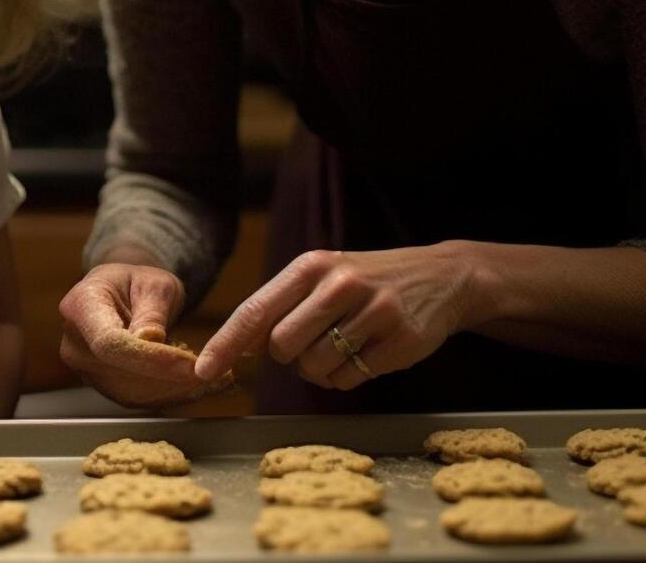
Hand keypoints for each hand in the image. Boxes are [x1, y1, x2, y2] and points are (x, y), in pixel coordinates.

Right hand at [58, 262, 206, 407]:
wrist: (123, 296)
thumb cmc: (139, 283)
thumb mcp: (154, 284)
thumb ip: (152, 311)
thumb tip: (149, 339)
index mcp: (81, 305)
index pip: (111, 342)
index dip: (150, 359)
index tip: (191, 365)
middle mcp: (74, 342)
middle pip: (121, 371)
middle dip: (172, 377)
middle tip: (220, 373)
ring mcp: (85, 369)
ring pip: (132, 392)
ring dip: (176, 390)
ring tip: (216, 380)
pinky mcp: (103, 386)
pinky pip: (137, 399)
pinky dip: (171, 396)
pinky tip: (197, 386)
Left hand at [195, 243, 482, 390]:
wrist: (442, 277)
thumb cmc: (368, 281)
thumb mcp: (325, 275)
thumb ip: (284, 304)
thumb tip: (238, 346)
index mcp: (312, 266)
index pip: (255, 311)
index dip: (226, 344)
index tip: (203, 370)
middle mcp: (339, 285)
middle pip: (282, 348)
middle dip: (290, 357)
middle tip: (315, 340)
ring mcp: (372, 312)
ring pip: (315, 369)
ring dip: (322, 369)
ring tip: (346, 344)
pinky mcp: (398, 341)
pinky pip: (350, 380)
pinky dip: (350, 375)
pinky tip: (368, 351)